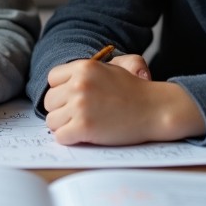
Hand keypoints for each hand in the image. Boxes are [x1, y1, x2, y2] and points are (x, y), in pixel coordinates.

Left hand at [43, 54, 203, 145]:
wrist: (156, 109)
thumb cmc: (135, 90)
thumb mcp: (112, 67)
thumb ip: (86, 71)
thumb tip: (63, 85)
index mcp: (84, 66)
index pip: (52, 79)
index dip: (62, 90)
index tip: (75, 98)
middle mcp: (78, 84)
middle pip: (49, 101)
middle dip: (62, 110)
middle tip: (81, 115)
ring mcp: (80, 106)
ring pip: (52, 121)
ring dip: (65, 126)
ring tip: (84, 125)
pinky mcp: (84, 127)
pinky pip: (60, 136)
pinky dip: (70, 139)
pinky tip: (85, 135)